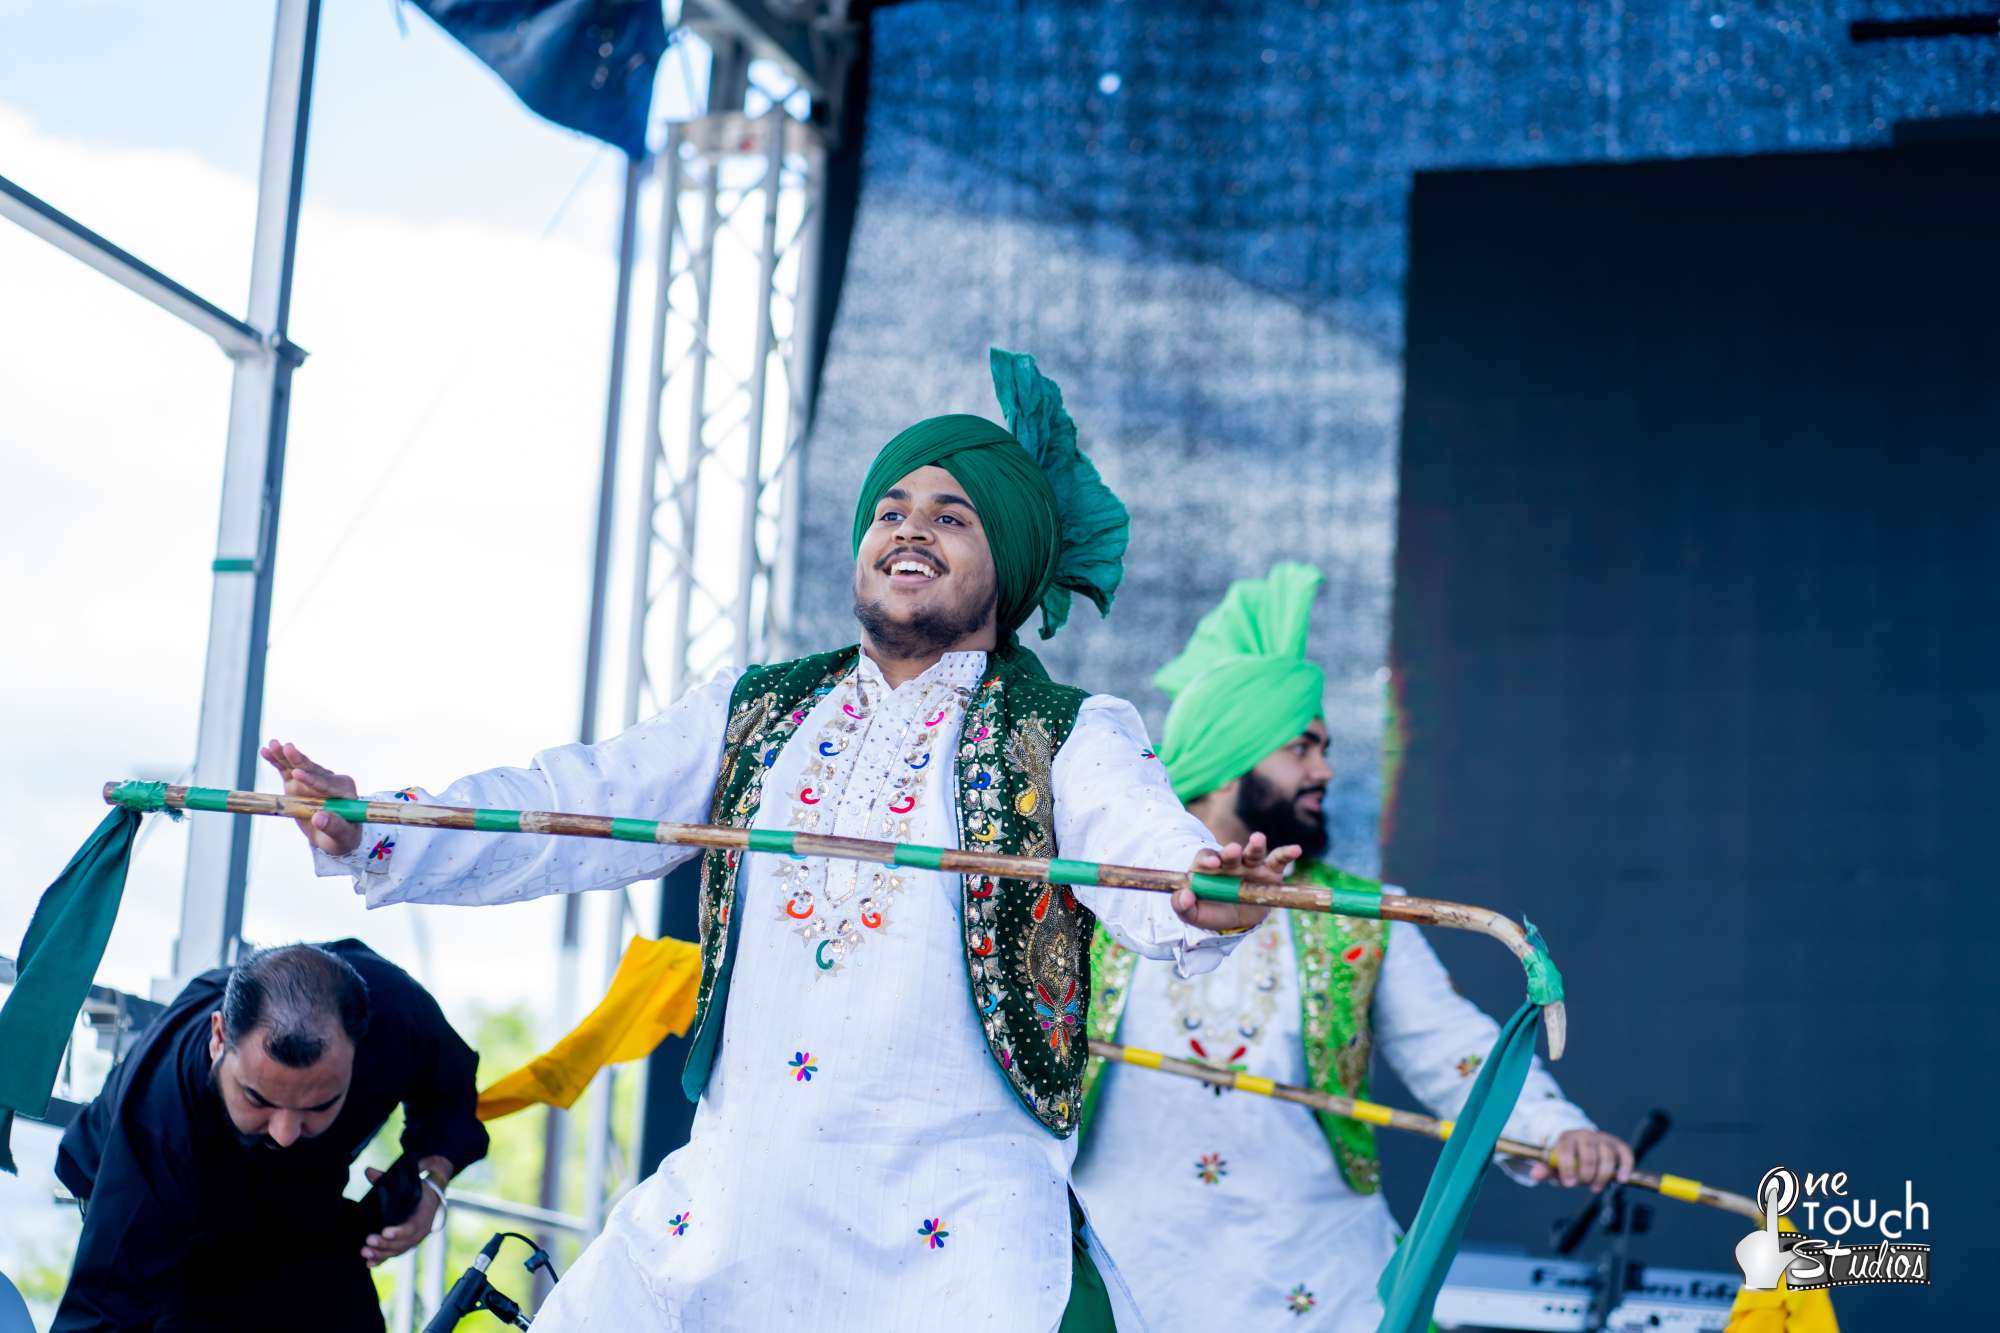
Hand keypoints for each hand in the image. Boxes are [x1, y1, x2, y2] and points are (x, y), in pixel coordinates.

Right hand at [258, 740, 362, 855]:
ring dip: (286, 755)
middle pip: (313, 769)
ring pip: (299, 765)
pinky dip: (277, 760)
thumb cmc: (342, 836)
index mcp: (344, 791)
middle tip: (288, 748)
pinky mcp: (300, 782)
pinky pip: (287, 770)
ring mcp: (313, 780)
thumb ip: (333, 826)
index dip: (311, 780)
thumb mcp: (341, 836)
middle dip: (299, 760)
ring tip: (274, 744)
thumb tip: (318, 819)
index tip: (297, 774)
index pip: (326, 784)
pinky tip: (266, 751)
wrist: (334, 835)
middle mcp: (330, 781)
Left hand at [360, 1165, 440, 1266]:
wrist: (431, 1197)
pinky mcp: (406, 1244)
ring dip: (381, 1253)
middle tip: (369, 1240)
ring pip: (399, 1250)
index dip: (399, 1231)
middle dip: (385, 1244)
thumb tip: (368, 1170)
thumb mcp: (407, 1182)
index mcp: (424, 1212)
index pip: (413, 1225)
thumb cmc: (417, 1189)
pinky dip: (382, 1260)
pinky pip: (395, 1254)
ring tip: (365, 1252)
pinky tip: (370, 1263)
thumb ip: (385, 1178)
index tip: (384, 1232)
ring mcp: (414, 1239)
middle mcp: (422, 1229)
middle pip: (404, 1242)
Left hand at [1171, 832, 1299, 932]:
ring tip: (1258, 839)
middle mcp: (1230, 863)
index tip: (1212, 863)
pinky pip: (1278, 860)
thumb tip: (1184, 895)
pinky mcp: (1270, 872)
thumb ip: (1182, 906)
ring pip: (1253, 852)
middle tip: (1232, 850)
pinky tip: (1295, 850)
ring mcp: (1250, 866)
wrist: (1234, 920)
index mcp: (1209, 868)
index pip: (1206, 857)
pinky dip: (1287, 853)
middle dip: (1230, 851)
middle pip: (1229, 853)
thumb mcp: (1192, 914)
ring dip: (1255, 845)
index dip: (1208, 858)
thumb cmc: (1211, 911)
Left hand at [1530, 1128, 1634, 1191]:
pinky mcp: (1618, 1145)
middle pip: (1588, 1155)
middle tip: (1583, 1185)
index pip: (1566, 1150)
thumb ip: (1546, 1169)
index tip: (1569, 1183)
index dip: (1567, 1168)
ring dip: (1603, 1175)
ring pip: (1607, 1155)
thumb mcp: (1555, 1164)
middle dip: (1586, 1174)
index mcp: (1567, 1138)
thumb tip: (1534, 1175)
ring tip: (1595, 1187)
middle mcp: (1585, 1135)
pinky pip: (1625, 1153)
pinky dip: (1625, 1166)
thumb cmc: (1568, 1159)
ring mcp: (1603, 1139)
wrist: (1582, 1147)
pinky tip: (1622, 1179)